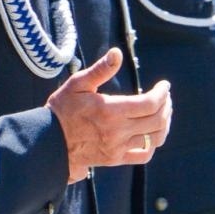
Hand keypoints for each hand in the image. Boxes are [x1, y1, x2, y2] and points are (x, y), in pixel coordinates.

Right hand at [47, 49, 171, 182]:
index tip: (164, 85)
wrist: (48, 142)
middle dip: (166, 106)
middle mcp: (118, 131)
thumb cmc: (62, 109)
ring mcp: (118, 148)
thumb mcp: (77, 84)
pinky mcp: (115, 159)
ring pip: (154, 139)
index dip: (162, 93)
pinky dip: (153, 144)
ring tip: (163, 113)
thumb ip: (100, 70)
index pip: (149, 103)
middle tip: (165, 97)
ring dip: (164, 124)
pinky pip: (144, 156)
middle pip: (157, 120)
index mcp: (110, 111)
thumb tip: (117, 53)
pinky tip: (151, 134)